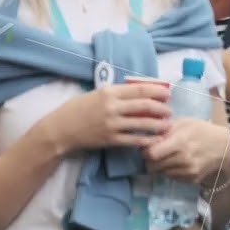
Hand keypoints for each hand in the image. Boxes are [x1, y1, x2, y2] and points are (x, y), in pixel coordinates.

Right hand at [41, 83, 173, 152]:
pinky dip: (148, 140)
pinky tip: (155, 139)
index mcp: (108, 92)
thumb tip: (136, 93)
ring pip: (144, 124)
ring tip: (167, 125)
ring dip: (159, 125)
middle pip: (146, 106)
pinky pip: (136, 140)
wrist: (60, 130)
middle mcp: (112, 107)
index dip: (158, 91)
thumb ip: (113, 93)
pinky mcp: (111, 139)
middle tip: (169, 111)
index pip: (140, 89)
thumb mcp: (94, 94)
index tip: (167, 93)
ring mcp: (113, 124)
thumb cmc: (75, 109)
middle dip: (162, 108)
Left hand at [143, 117, 229, 185]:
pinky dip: (168, 170)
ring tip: (165, 156)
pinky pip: (170, 177)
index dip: (144, 150)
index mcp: (180, 142)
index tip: (146, 146)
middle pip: (152, 165)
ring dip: (158, 165)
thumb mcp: (183, 123)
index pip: (151, 153)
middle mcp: (184, 159)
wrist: (224, 148)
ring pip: (159, 172)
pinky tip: (175, 162)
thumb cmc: (200, 131)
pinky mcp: (191, 179)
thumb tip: (144, 134)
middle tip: (153, 152)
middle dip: (148, 159)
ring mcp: (189, 171)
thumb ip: (163, 129)